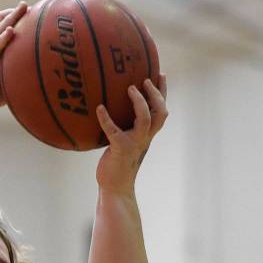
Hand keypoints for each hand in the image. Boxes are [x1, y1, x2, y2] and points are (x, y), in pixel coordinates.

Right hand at [0, 2, 27, 112]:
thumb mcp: (11, 80)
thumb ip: (23, 74)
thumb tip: (44, 78)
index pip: (6, 27)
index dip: (17, 18)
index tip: (32, 13)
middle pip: (2, 21)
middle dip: (15, 12)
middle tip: (28, 4)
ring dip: (11, 17)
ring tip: (23, 7)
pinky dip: (3, 38)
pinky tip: (11, 31)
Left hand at [95, 76, 167, 194]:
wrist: (115, 189)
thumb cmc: (116, 166)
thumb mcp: (124, 144)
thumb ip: (124, 130)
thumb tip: (111, 111)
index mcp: (147, 135)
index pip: (162, 111)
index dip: (163, 92)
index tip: (161, 74)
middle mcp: (145, 138)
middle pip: (160, 112)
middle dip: (156, 94)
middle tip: (146, 79)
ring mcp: (134, 143)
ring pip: (146, 118)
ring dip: (140, 102)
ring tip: (130, 88)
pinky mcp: (120, 149)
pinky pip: (114, 130)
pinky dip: (106, 118)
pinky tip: (99, 108)